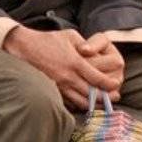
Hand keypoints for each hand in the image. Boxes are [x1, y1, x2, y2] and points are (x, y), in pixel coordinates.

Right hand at [3, 26, 120, 111]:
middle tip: (114, 97)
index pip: (97, 79)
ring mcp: (59, 86)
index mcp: (75, 62)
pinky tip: (85, 102)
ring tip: (102, 102)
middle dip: (106, 97)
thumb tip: (98, 54)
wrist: (24, 47)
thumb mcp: (70, 36)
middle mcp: (68, 77)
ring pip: (81, 102)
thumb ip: (86, 45)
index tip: (116, 85)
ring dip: (94, 104)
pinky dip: (79, 104)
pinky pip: (69, 103)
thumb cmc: (48, 40)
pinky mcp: (53, 91)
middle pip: (92, 94)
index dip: (109, 84)